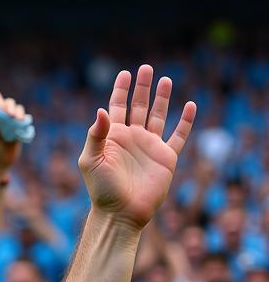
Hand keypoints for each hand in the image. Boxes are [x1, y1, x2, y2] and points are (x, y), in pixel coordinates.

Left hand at [0, 73, 24, 172]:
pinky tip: (20, 121)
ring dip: (13, 109)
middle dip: (1, 102)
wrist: (0, 161)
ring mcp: (5, 116)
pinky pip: (20, 112)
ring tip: (14, 118)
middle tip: (5, 112)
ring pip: (11, 104)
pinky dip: (21, 116)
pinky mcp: (16, 121)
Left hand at [78, 66, 196, 230]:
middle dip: (142, 88)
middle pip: (139, 106)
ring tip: (166, 79)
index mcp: (113, 137)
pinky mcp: (166, 158)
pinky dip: (185, 122)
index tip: (124, 74)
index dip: (120, 90)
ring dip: (162, 98)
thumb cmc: (102, 189)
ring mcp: (149, 147)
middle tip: (146, 68)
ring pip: (158, 116)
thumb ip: (95, 135)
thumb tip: (101, 110)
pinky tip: (190, 106)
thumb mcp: (91, 160)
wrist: (121, 213)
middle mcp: (132, 139)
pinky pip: (178, 136)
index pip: (117, 107)